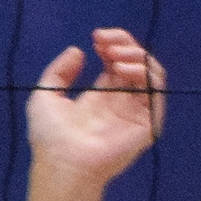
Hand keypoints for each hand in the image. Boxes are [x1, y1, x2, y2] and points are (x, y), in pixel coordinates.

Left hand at [23, 28, 165, 192]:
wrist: (62, 163)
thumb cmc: (50, 136)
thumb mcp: (44, 96)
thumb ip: (59, 71)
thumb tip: (78, 51)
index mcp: (102, 96)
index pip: (119, 62)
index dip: (113, 44)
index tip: (96, 37)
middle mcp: (122, 101)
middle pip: (137, 63)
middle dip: (125, 44)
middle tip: (106, 41)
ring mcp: (136, 111)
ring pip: (152, 73)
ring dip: (137, 56)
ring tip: (116, 54)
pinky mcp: (147, 122)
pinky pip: (156, 91)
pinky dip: (146, 73)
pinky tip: (123, 69)